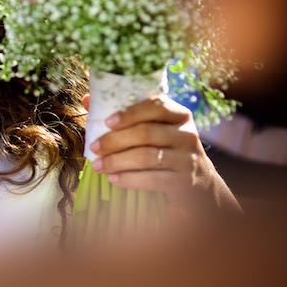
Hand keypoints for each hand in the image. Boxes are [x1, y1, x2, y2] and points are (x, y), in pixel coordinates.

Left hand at [86, 93, 241, 216]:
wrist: (198, 186)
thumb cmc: (166, 150)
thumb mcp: (153, 129)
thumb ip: (124, 114)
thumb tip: (87, 99)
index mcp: (179, 114)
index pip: (156, 106)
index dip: (130, 112)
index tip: (107, 121)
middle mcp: (187, 134)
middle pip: (146, 133)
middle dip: (115, 140)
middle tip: (94, 148)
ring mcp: (188, 159)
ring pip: (146, 157)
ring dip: (117, 161)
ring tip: (98, 166)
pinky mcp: (184, 182)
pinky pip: (151, 179)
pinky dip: (128, 179)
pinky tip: (113, 179)